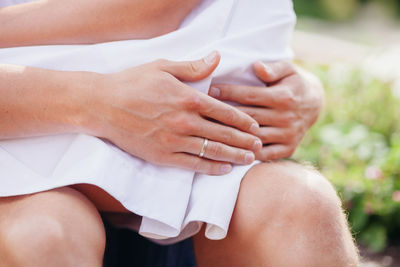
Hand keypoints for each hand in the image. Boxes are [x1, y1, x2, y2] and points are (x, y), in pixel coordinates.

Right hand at [84, 52, 261, 174]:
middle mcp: (185, 121)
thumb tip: (217, 57)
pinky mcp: (162, 156)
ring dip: (234, 156)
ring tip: (249, 160)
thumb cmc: (133, 83)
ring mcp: (174, 141)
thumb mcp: (163, 67)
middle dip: (245, 141)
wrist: (102, 105)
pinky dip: (211, 168)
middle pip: (224, 134)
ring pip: (212, 151)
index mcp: (188, 98)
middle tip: (259, 147)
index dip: (243, 121)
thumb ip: (193, 67)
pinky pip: (193, 164)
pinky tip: (224, 170)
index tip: (254, 127)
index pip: (225, 112)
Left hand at [208, 61, 323, 160]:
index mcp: (284, 97)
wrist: (315, 104)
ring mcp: (287, 135)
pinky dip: (247, 154)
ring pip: (253, 138)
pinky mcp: (288, 149)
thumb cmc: (292, 83)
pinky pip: (264, 155)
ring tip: (210, 132)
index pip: (249, 95)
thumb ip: (273, 68)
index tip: (209, 89)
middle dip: (224, 115)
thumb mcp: (288, 69)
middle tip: (202, 112)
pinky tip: (229, 150)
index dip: (228, 93)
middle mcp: (286, 118)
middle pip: (248, 118)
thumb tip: (257, 66)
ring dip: (232, 137)